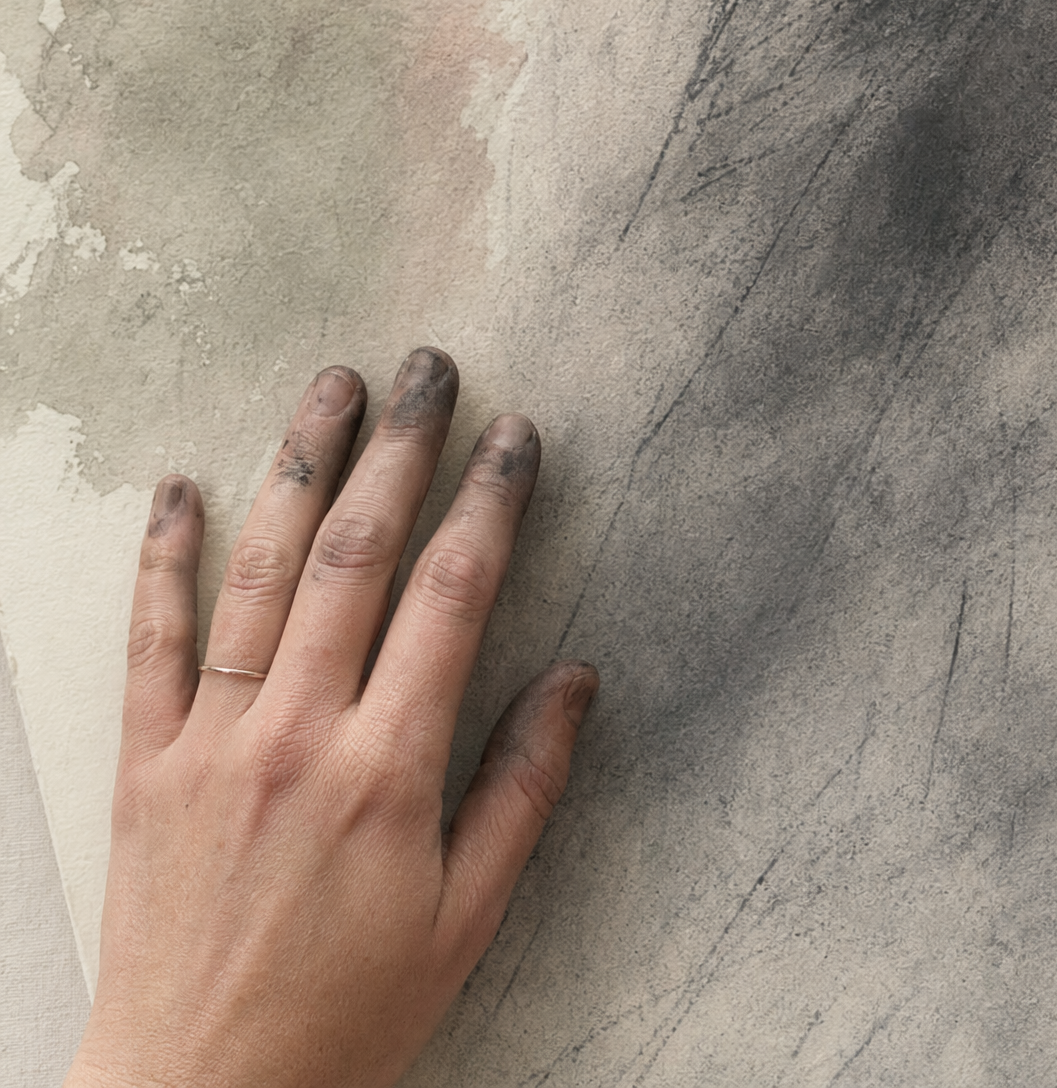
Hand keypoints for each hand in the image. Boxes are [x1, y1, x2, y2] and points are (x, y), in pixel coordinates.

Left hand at [67, 352, 596, 1087]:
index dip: (490, 504)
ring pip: (259, 576)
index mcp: (387, 771)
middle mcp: (296, 737)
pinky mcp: (145, 769)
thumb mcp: (466, 920)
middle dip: (399, 451)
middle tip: (431, 369)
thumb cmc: (346, 1020)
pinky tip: (182, 491)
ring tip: (332, 386)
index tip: (515, 435)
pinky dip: (165, 561)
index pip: (451, 598)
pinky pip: (150, 645)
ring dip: (299, 468)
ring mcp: (210, 745)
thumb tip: (577, 678)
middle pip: (356, 558)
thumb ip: (524, 790)